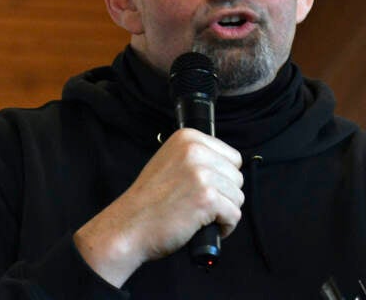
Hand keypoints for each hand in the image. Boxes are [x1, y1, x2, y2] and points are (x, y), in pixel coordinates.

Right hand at [74, 129, 243, 286]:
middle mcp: (196, 150)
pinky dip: (224, 227)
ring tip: (201, 216)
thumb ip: (197, 157)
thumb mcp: (170, 161)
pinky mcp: (207, 198)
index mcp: (188, 137)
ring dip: (224, 212)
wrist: (127, 226)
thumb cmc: (149, 201)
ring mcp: (202, 174)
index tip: (206, 189)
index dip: (223, 178)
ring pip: (238, 197)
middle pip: (237, 177)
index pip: (232, 157)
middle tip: (201, 206)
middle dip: (225, 195)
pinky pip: (234, 215)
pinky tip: (207, 227)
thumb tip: (229, 166)